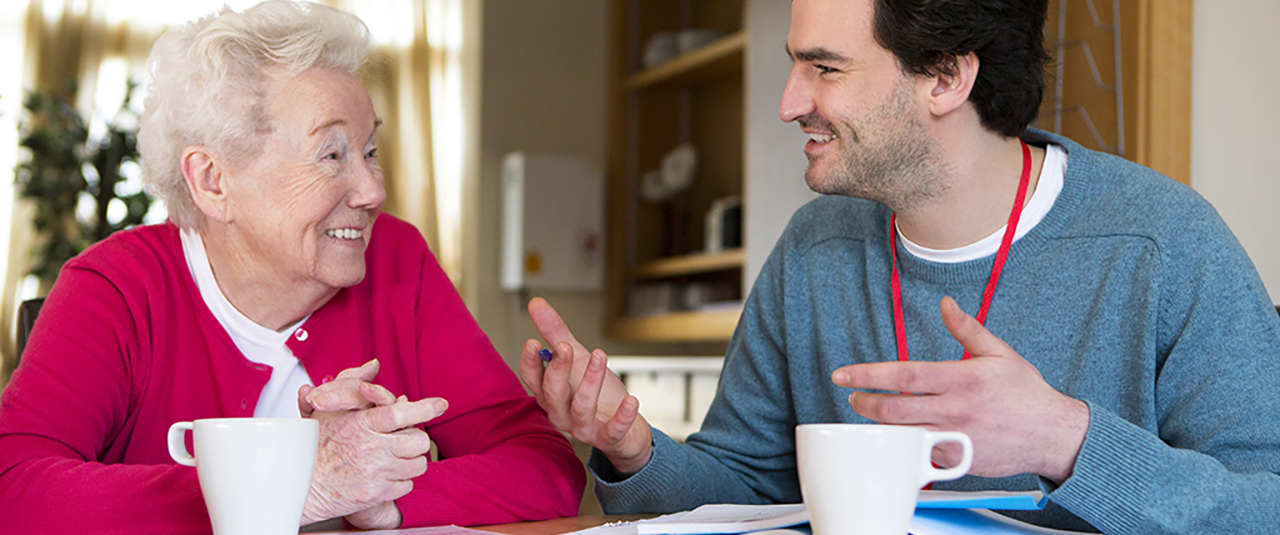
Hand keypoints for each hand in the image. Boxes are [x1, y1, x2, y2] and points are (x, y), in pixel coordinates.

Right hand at [296, 363, 446, 527]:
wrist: (299, 485)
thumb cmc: (313, 446)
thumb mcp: (328, 409)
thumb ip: (351, 383)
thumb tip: (372, 364)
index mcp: (360, 424)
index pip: (400, 412)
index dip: (424, 407)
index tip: (441, 404)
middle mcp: (370, 447)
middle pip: (417, 440)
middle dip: (417, 439)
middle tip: (408, 440)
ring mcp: (374, 472)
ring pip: (417, 465)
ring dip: (412, 461)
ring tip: (398, 458)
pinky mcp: (375, 493)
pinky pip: (406, 485)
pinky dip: (402, 481)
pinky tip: (388, 475)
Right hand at [518, 297, 652, 474]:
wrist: (625, 428)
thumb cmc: (598, 394)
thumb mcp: (578, 358)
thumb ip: (556, 333)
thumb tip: (535, 303)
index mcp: (550, 394)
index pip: (532, 380)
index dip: (531, 364)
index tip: (533, 342)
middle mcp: (561, 413)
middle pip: (553, 394)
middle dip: (557, 370)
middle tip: (564, 346)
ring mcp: (583, 428)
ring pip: (581, 408)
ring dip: (590, 382)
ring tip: (600, 356)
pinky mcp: (607, 438)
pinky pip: (612, 431)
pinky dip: (622, 417)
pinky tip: (631, 400)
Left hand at [831, 296, 1088, 483]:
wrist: (1052, 435)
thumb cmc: (1026, 393)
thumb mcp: (999, 353)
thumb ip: (967, 328)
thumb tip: (945, 304)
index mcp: (962, 379)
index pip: (903, 375)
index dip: (868, 375)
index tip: (843, 375)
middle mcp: (955, 410)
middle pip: (894, 409)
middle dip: (865, 404)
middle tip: (854, 398)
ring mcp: (955, 438)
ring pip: (902, 435)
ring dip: (880, 426)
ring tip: (872, 415)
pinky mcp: (958, 460)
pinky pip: (920, 455)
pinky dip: (904, 446)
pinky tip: (898, 437)